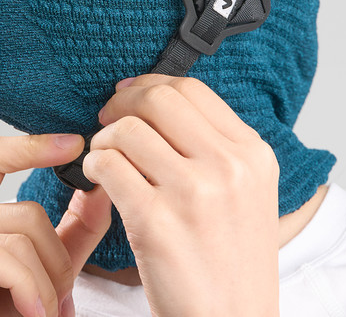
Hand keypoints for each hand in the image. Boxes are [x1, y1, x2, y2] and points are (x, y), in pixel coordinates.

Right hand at [0, 134, 111, 316]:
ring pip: (18, 233)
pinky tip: (30, 312)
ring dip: (45, 282)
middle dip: (56, 257)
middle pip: (23, 208)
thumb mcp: (46, 270)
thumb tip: (101, 188)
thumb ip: (73, 229)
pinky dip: (27, 288)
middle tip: (60, 301)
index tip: (74, 145)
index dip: (30, 145)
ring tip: (42, 314)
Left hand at [84, 74, 279, 316]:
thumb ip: (216, 145)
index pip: (191, 89)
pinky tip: (97, 178)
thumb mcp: (249, 191)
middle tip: (108, 118)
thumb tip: (158, 100)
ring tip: (103, 156)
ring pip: (128, 130)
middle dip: (122, 102)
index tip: (129, 93)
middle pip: (158, 100)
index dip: (150, 84)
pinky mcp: (156, 222)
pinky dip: (93, 165)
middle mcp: (228, 166)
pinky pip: (109, 165)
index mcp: (252, 153)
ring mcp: (193, 193)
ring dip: (104, 138)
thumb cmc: (232, 260)